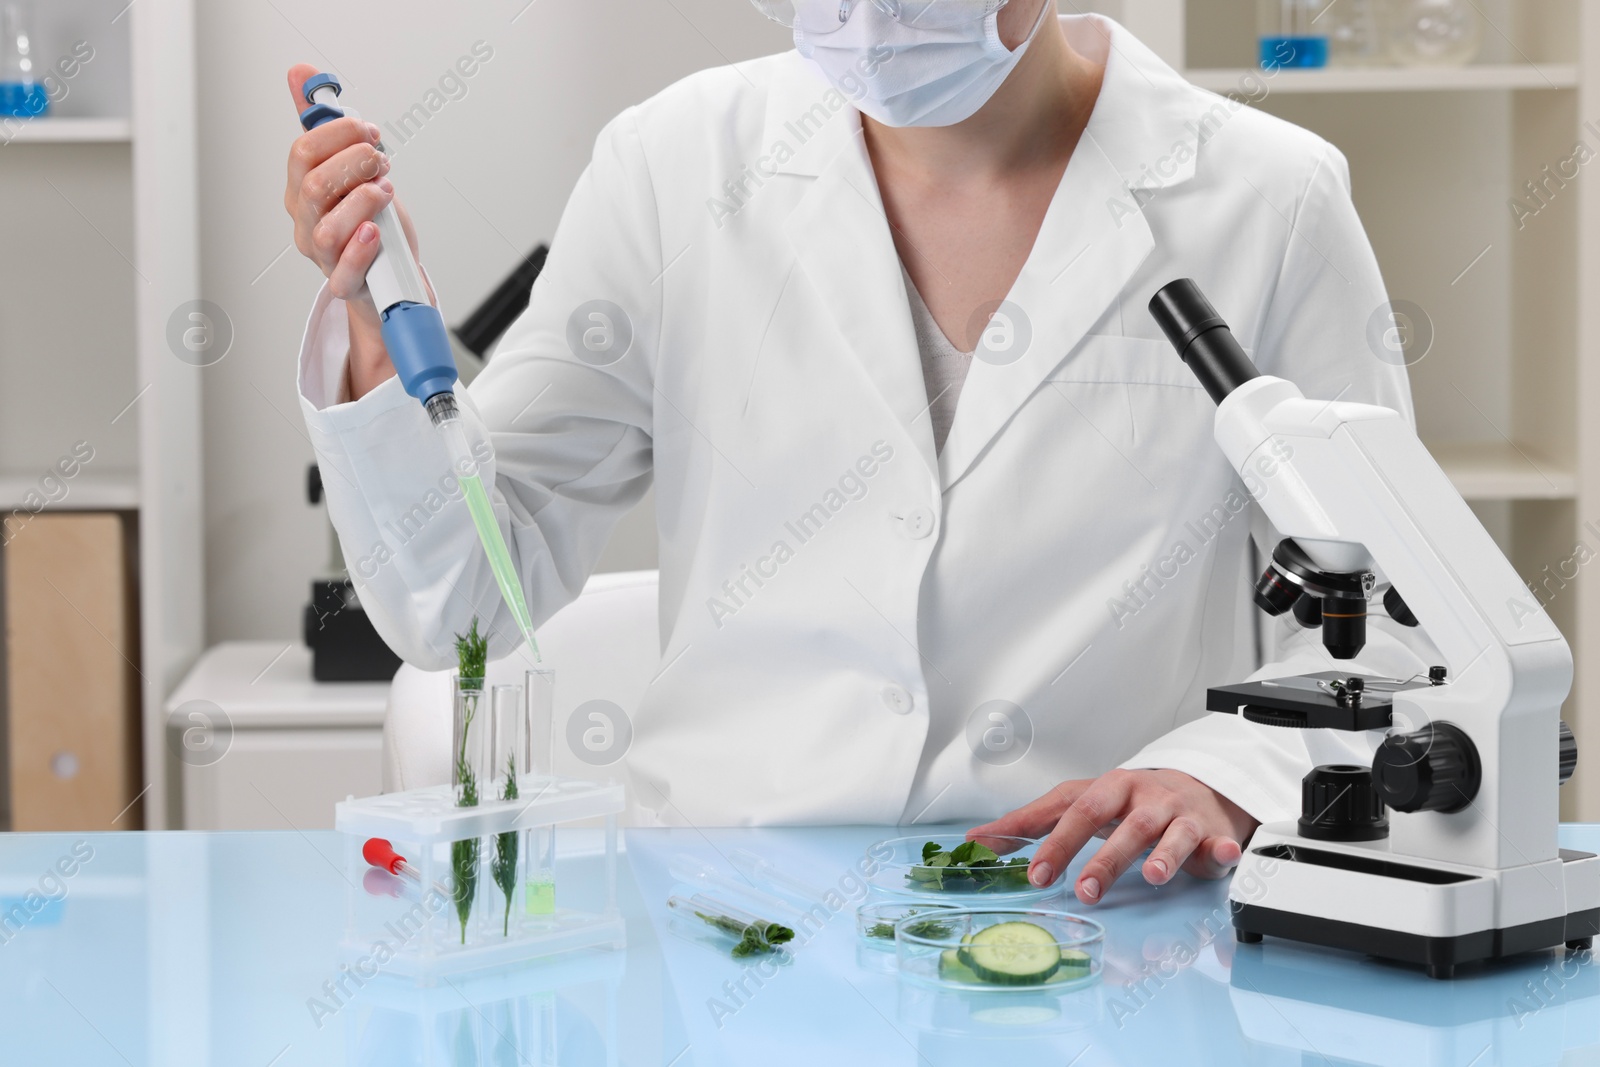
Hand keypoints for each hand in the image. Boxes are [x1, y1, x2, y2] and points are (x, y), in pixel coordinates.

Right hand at [284, 63, 418, 397]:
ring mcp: (322, 254)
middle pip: (315, 183)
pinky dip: (361, 248)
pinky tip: (377, 230)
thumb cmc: (371, 221)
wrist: (389, 276)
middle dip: (355, 162)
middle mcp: (306, 220)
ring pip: (327, 225)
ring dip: (364, 200)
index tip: (369, 132)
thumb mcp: (351, 167)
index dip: (341, 134)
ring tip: (386, 192)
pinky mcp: (344, 283)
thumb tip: (300, 73)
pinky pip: (344, 271)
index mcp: (302, 188)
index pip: (304, 151)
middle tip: (382, 160)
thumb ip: (326, 123)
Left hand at [969, 769, 1257, 904]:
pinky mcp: (1209, 832)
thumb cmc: (1128, 800)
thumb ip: (1030, 822)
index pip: (1073, 812)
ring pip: (1169, 834)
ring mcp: (1177, 814)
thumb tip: (975, 839)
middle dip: (1103, 858)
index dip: (1053, 842)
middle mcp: (1141, 799)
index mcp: (1106, 790)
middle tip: (1084, 889)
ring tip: (1152, 878)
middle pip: (1120, 824)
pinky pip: (1217, 841)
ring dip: (1162, 856)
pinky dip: (1220, 849)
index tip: (1032, 873)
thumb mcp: (1078, 803)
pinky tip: (1219, 855)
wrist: (1193, 787)